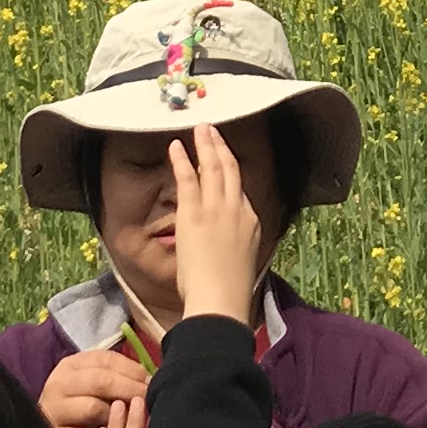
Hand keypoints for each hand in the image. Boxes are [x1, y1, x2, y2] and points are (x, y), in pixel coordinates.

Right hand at [36, 348, 152, 427]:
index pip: (105, 359)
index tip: (150, 380)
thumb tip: (150, 379)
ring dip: (117, 416)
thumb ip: (116, 377)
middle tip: (149, 399)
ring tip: (131, 420)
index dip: (131, 369)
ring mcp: (53, 410)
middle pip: (101, 381)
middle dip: (130, 389)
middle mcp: (58, 384)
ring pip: (94, 408)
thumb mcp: (92, 387)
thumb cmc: (79, 409)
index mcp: (70, 366)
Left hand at [167, 129, 265, 326]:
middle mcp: (236, 209)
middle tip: (213, 131)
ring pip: (213, 167)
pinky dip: (182, 159)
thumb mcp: (243, 261)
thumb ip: (238, 245)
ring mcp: (216, 207)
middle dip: (221, 148)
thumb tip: (229, 246)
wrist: (222, 298)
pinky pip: (188, 177)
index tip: (224, 160)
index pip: (240, 191)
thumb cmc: (230, 289)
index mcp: (251, 222)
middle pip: (230, 170)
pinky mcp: (194, 211)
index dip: (231, 172)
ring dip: (205, 145)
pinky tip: (176, 147)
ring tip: (200, 129)